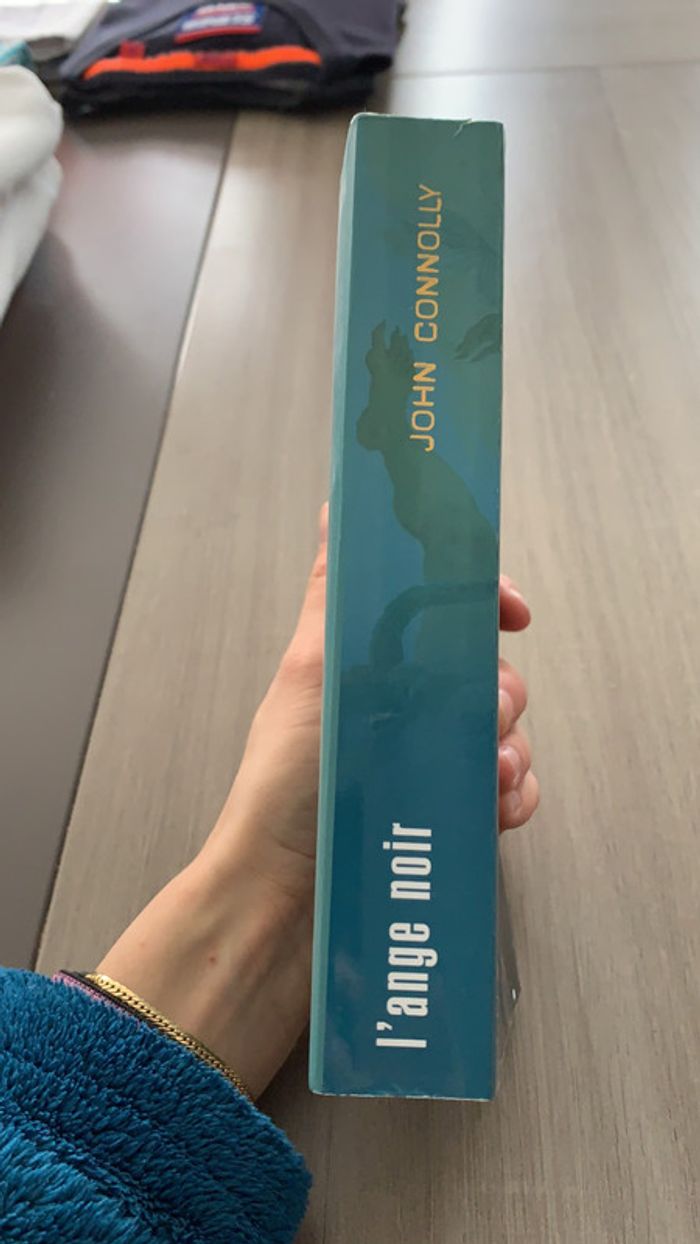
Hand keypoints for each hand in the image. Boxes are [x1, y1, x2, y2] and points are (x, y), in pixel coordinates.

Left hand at [100, 505, 537, 1096]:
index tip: (508, 610)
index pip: (434, 610)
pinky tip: (497, 807)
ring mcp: (423, 765)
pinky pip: (508, 790)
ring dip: (509, 745)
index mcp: (362, 666)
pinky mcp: (446, 816)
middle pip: (480, 670)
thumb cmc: (284, 793)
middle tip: (485, 713)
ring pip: (501, 731)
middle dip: (497, 686)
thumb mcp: (311, 676)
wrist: (284, 909)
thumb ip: (339, 595)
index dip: (478, 601)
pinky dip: (513, 793)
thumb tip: (338, 508)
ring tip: (488, 773)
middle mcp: (395, 710)